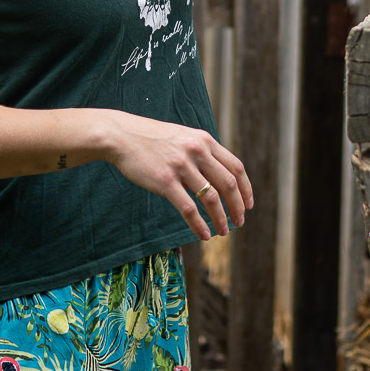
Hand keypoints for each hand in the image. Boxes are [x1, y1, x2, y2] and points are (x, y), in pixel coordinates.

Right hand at [96, 110, 253, 239]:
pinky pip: (189, 208)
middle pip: (228, 184)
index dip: (245, 188)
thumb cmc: (151, 139)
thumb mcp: (183, 138)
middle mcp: (197, 151)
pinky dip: (199, 224)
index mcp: (204, 140)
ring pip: (211, 198)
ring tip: (223, 231)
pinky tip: (203, 235)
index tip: (248, 205)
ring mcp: (181, 165)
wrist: (120, 135)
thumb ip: (201, 153)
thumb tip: (215, 179)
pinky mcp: (165, 180)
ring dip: (221, 218)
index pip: (235, 167)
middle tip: (239, 222)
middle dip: (237, 207)